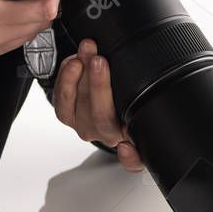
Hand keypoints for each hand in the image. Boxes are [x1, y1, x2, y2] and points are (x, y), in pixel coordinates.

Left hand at [53, 39, 143, 171]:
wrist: (108, 86)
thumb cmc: (131, 98)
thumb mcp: (149, 106)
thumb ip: (150, 114)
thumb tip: (135, 136)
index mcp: (132, 142)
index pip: (133, 158)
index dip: (130, 157)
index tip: (126, 146)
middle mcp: (107, 136)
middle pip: (101, 118)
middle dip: (98, 85)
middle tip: (99, 61)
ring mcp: (86, 126)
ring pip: (78, 107)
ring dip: (79, 76)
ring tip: (86, 52)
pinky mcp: (68, 114)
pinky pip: (62, 100)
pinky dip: (66, 77)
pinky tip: (75, 61)